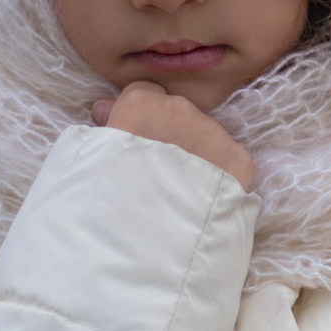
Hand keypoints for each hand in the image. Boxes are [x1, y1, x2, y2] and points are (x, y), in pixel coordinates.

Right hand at [89, 80, 255, 191]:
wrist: (147, 237)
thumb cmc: (107, 197)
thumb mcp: (91, 158)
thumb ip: (105, 127)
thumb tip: (104, 107)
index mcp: (143, 103)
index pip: (145, 93)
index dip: (141, 118)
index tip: (136, 141)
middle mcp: (181, 109)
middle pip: (178, 115)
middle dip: (170, 136)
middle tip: (157, 172)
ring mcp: (214, 133)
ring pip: (206, 137)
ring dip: (195, 155)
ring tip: (180, 191)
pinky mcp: (239, 161)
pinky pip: (230, 162)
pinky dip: (221, 177)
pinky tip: (204, 199)